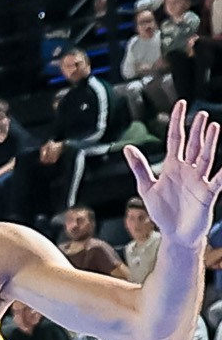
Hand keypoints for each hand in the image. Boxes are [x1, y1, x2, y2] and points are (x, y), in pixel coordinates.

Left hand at [126, 100, 221, 245]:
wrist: (175, 235)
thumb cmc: (162, 213)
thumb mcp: (147, 189)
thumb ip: (140, 168)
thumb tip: (127, 148)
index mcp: (172, 166)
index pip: (175, 138)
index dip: (177, 121)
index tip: (180, 104)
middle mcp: (187, 170)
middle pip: (194, 144)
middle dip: (197, 129)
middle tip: (202, 114)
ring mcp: (198, 180)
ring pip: (206, 157)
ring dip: (210, 142)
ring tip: (214, 126)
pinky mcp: (207, 194)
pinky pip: (217, 180)